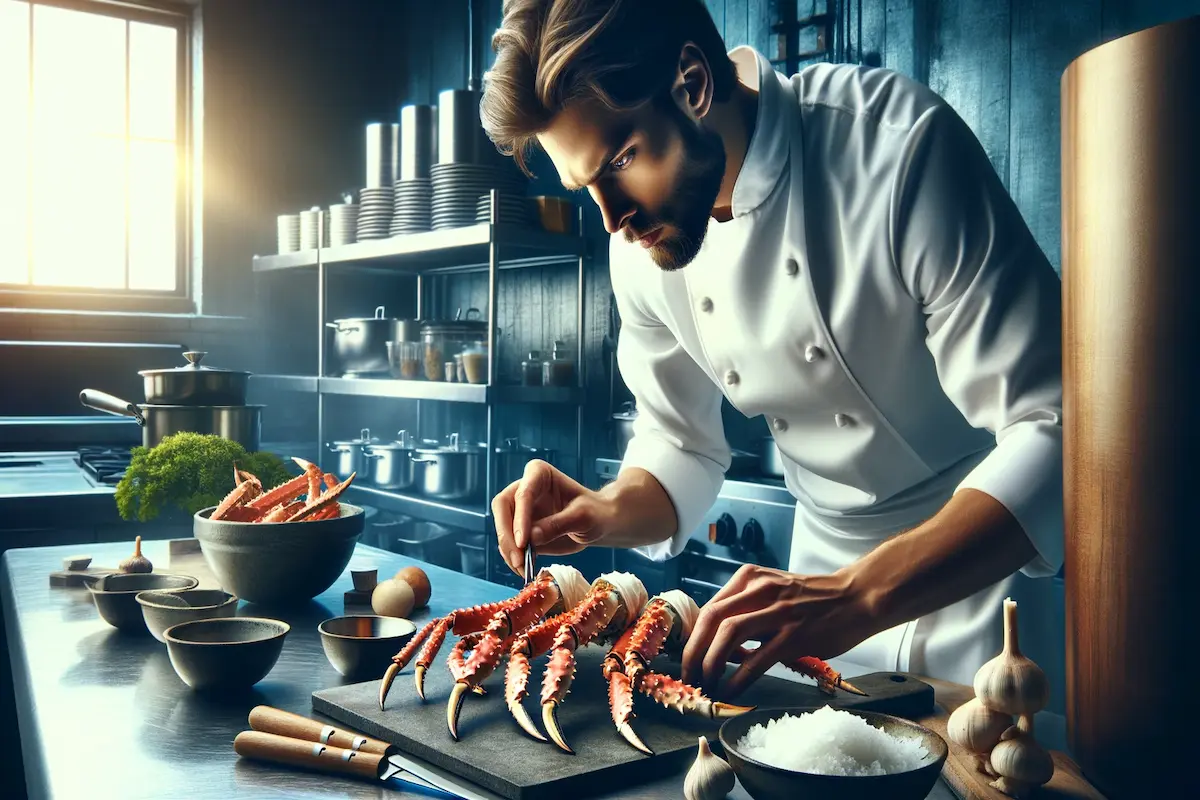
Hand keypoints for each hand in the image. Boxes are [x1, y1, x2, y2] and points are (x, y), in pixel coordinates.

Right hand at [491, 459, 614, 574]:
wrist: (597, 522)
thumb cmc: (594, 512)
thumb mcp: (583, 517)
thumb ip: (558, 525)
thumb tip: (531, 538)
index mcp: (539, 474)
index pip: (522, 494)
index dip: (520, 518)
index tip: (524, 542)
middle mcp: (523, 488)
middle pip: (502, 508)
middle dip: (507, 535)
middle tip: (518, 559)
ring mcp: (519, 509)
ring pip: (501, 527)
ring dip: (508, 550)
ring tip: (523, 569)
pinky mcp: (519, 528)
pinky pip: (508, 542)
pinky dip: (513, 557)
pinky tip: (525, 569)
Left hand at [680, 564, 874, 699]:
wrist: (857, 596)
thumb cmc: (814, 599)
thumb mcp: (774, 590)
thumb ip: (747, 608)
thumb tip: (717, 641)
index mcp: (749, 578)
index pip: (709, 607)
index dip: (692, 638)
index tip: (688, 660)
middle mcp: (760, 590)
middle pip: (711, 618)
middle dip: (693, 652)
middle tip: (689, 677)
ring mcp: (778, 611)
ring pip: (728, 634)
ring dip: (710, 663)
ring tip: (706, 685)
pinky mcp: (795, 635)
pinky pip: (757, 659)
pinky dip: (738, 678)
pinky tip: (731, 691)